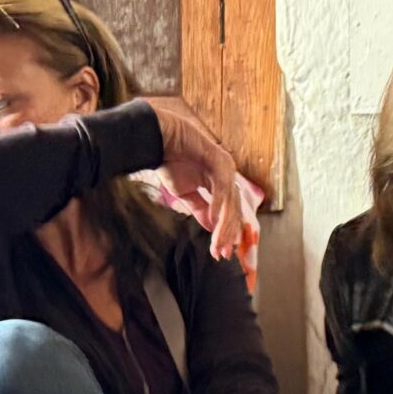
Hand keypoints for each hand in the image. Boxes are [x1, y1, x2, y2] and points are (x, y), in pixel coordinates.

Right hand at [142, 97, 244, 260]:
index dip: (225, 233)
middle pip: (233, 209)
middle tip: (222, 253)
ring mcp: (225, 167)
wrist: (158, 140)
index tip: (220, 253)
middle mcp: (227, 175)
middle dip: (228, 233)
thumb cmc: (170, 163)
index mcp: (220, 182)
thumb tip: (211, 228)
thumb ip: (201, 210)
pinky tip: (212, 220)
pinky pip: (221, 188)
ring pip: (230, 202)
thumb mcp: (186, 194)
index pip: (228, 212)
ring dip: (224, 225)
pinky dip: (217, 205)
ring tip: (218, 242)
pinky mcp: (219, 161)